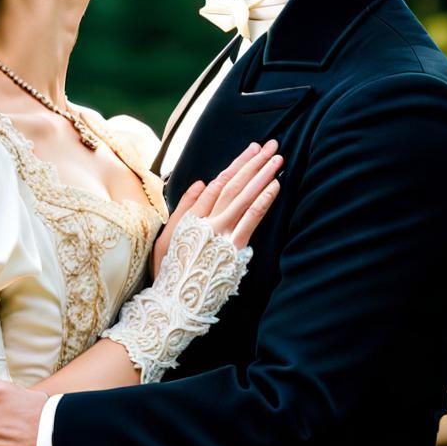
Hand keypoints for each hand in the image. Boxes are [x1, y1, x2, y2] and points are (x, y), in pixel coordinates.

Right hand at [153, 139, 281, 277]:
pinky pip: (251, 219)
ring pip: (244, 196)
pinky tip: (274, 186)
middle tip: (272, 145)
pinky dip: (263, 200)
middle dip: (254, 162)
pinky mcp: (234, 248)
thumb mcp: (168, 234)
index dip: (237, 164)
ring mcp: (222, 233)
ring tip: (277, 159)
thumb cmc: (169, 269)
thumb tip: (203, 182)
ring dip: (262, 175)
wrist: (173, 300)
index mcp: (193, 215)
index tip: (252, 150)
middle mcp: (208, 220)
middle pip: (234, 184)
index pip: (219, 183)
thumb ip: (185, 206)